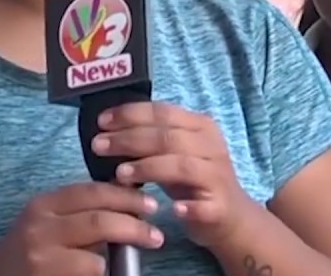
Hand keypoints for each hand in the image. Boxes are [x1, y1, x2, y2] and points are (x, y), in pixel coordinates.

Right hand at [0, 181, 163, 275]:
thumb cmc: (28, 253)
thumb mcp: (46, 223)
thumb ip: (77, 212)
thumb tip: (127, 201)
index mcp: (43, 205)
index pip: (91, 192)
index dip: (125, 195)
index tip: (150, 202)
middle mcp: (41, 226)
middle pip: (99, 219)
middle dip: (134, 225)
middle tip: (156, 234)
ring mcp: (43, 256)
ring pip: (97, 254)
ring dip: (124, 252)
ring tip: (141, 252)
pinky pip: (90, 273)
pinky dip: (104, 273)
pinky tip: (110, 272)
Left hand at [92, 101, 260, 246]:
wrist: (231, 217)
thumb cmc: (193, 180)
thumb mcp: (173, 153)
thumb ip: (149, 140)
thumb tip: (107, 131)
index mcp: (200, 126)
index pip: (162, 112)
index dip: (130, 114)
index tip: (101, 122)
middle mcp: (212, 146)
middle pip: (168, 137)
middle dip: (129, 139)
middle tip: (99, 146)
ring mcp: (217, 176)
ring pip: (182, 166)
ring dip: (149, 167)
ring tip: (120, 174)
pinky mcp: (220, 207)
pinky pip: (203, 206)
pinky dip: (187, 207)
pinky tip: (171, 210)